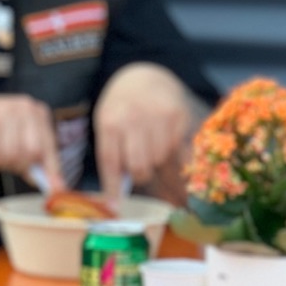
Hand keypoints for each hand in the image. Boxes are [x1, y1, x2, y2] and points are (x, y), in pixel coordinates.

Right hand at [0, 92, 61, 184]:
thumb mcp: (18, 142)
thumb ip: (37, 163)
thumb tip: (57, 188)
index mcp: (36, 111)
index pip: (49, 148)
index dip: (51, 172)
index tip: (56, 191)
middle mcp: (23, 108)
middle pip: (31, 155)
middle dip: (17, 164)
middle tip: (3, 157)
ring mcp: (3, 113)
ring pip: (11, 157)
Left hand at [94, 63, 197, 196]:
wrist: (144, 77)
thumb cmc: (121, 109)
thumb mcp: (107, 124)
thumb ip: (112, 155)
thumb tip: (118, 200)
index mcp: (110, 122)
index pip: (111, 163)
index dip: (114, 189)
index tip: (115, 208)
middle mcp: (133, 118)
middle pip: (140, 167)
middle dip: (141, 174)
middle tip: (141, 170)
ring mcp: (158, 117)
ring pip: (161, 162)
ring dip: (158, 164)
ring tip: (153, 149)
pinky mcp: (179, 116)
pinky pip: (179, 152)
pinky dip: (176, 158)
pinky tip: (171, 149)